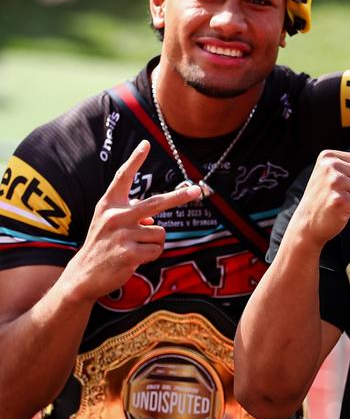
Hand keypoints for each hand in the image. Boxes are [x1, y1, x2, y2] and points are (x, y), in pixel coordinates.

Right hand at [63, 141, 201, 302]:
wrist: (84, 275)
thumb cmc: (101, 246)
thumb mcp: (108, 223)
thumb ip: (130, 214)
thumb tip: (153, 216)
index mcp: (109, 205)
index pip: (123, 178)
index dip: (135, 160)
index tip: (146, 144)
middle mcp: (115, 216)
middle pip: (156, 202)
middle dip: (179, 196)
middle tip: (196, 190)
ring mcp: (121, 234)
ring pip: (159, 232)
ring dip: (153, 243)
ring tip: (133, 248)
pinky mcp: (128, 252)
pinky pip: (157, 250)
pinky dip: (151, 256)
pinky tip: (134, 259)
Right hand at [290, 150, 349, 248]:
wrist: (306, 224)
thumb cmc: (324, 199)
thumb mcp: (329, 173)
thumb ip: (348, 165)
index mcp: (328, 156)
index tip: (339, 186)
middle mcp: (331, 166)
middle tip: (341, 197)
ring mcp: (336, 183)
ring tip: (342, 203)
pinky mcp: (341, 201)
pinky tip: (343, 212)